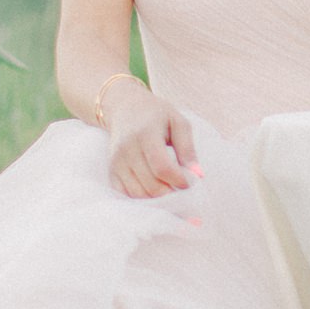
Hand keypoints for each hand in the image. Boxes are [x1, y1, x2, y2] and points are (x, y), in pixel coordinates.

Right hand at [102, 78, 199, 198]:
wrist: (125, 108)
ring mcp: (116, 162)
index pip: (162, 167)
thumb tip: (198, 175)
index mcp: (146, 134)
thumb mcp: (178, 123)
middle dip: (170, 193)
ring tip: (169, 191)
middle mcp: (127, 149)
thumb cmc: (157, 115)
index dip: (178, 180)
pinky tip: (153, 192)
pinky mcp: (111, 171)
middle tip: (180, 189)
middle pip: (151, 184)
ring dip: (157, 200)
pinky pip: (125, 195)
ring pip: (138, 194)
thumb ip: (188, 148)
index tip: (189, 183)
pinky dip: (141, 200)